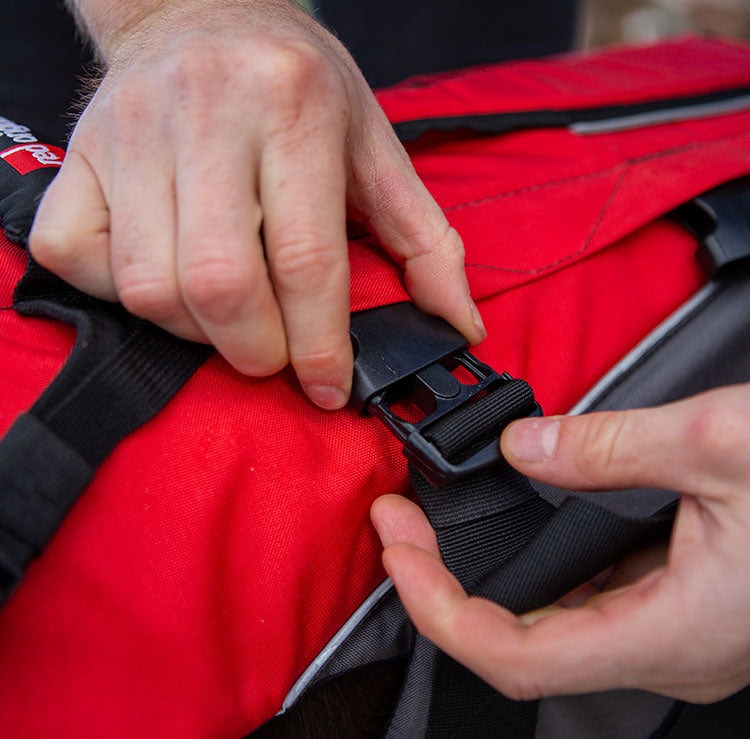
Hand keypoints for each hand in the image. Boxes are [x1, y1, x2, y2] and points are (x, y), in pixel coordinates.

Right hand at [29, 0, 483, 408]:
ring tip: (228, 316)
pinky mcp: (79, 155)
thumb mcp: (373, 144)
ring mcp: (130, 134)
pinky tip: (164, 280)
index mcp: (294, 108)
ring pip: (149, 286)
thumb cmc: (296, 83)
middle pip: (221, 282)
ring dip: (195, 331)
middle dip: (256, 350)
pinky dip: (119, 297)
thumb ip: (425, 240)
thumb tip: (459, 325)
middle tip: (276, 354)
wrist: (202, 9)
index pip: (308, 259)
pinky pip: (76, 256)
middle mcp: (205, 114)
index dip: (321, 346)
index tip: (329, 387)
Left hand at [371, 384, 749, 702]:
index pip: (515, 656)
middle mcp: (666, 648)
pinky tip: (512, 528)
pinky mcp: (679, 603)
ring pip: (549, 627)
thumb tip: (526, 446)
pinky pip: (584, 602)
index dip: (437, 609)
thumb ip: (611, 447)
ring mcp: (673, 631)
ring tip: (431, 528)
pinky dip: (530, 570)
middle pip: (518, 644)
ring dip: (480, 579)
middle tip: (399, 528)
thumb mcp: (719, 442)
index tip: (396, 550)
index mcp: (673, 631)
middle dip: (441, 587)